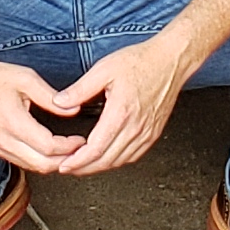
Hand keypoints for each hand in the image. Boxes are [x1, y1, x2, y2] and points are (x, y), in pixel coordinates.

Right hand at [0, 53, 102, 178]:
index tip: (80, 140)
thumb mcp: (25, 79)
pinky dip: (38, 161)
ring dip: (52, 164)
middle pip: (41, 164)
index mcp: (13, 121)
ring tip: (68, 152)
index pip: (48, 146)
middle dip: (64, 161)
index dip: (69, 147)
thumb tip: (73, 109)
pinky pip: (21, 162)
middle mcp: (4, 139)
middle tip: (79, 151)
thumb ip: (50, 96)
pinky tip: (49, 152)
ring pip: (31, 167)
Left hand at [51, 33, 194, 175]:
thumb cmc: (140, 62)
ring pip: (120, 161)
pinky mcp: (153, 133)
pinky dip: (116, 161)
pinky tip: (107, 157)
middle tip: (68, 168)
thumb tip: (59, 102)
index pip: (96, 148)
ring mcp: (147, 133)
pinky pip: (133, 156)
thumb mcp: (104, 69)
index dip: (78, 161)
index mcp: (121, 112)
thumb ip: (80, 89)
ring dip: (99, 167)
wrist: (170, 61)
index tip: (65, 165)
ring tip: (83, 165)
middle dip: (84, 169)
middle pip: (106, 160)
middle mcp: (136, 127)